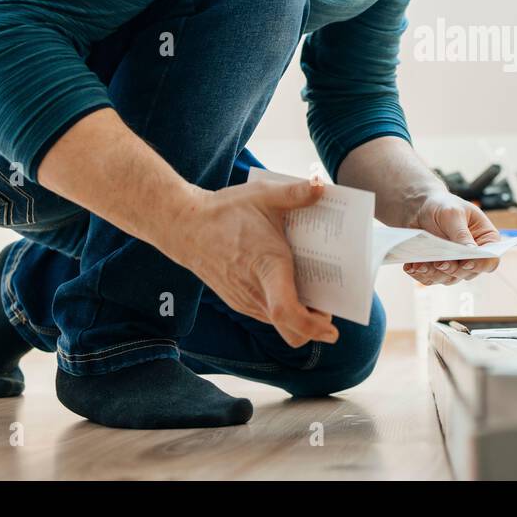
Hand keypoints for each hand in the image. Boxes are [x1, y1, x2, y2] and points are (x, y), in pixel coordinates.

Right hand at [165, 178, 338, 347]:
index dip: (312, 326)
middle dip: (315, 326)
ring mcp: (244, 300)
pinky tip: (290, 284)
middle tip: (329, 306)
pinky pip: (267, 314)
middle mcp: (255, 292)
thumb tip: (322, 186)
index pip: (288, 311)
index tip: (333, 329)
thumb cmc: (225, 211)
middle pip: (290, 330)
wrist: (184, 226)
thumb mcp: (264, 194)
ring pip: (279, 325)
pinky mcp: (237, 300)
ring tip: (313, 290)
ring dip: (300, 316)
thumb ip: (296, 192)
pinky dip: (284, 309)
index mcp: (267, 267)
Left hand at [402, 192, 501, 285]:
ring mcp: (456, 264)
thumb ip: (461, 233)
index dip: (480, 264)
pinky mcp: (438, 268)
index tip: (466, 263)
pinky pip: (431, 279)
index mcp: (485, 240)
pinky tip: (412, 267)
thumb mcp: (453, 213)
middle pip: (468, 273)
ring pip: (448, 279)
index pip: (490, 259)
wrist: (421, 208)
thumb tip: (471, 251)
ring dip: (435, 274)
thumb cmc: (442, 205)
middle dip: (453, 270)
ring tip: (420, 265)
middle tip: (440, 263)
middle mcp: (472, 256)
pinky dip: (421, 275)